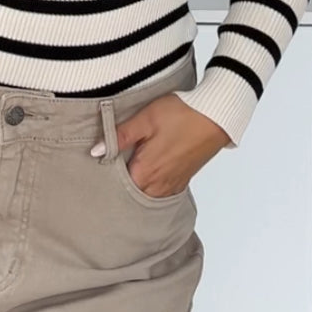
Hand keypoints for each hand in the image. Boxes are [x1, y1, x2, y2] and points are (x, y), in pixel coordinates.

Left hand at [94, 96, 233, 198]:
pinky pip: (160, 192)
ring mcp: (172, 184)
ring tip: (124, 176)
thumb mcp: (146, 119)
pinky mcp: (182, 180)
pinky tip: (146, 176)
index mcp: (146, 171)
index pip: (116, 188)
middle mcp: (159, 184)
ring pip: (146, 196)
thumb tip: (96, 151)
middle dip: (118, 190)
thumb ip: (119, 136)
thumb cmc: (182, 114)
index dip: (105, 181)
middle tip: (107, 177)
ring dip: (135, 190)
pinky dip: (150, 188)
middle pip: (131, 197)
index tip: (96, 173)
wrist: (216, 115)